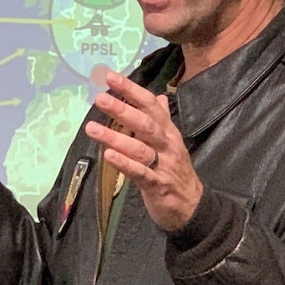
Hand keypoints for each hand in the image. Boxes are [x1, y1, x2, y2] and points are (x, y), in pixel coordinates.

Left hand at [84, 67, 202, 231]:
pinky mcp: (157, 185)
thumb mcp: (172, 142)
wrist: (192, 207)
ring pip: (139, 147)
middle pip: (145, 123)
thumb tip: (158, 96)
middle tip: (99, 98)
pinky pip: (140, 172)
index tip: (111, 77)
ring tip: (92, 128)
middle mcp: (167, 145)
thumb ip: (162, 119)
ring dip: (115, 136)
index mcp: (169, 132)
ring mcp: (163, 165)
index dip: (132, 90)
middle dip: (122, 109)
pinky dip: (124, 163)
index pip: (151, 105)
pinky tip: (108, 155)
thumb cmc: (175, 172)